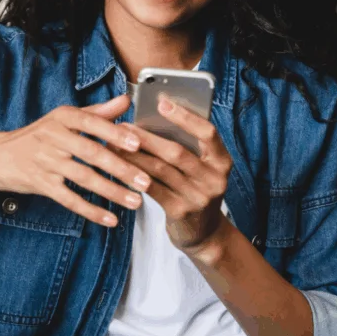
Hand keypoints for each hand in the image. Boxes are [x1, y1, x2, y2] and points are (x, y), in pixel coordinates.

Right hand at [0, 95, 150, 227]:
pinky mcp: (41, 184)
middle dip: (121, 168)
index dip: (115, 134)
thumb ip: (97, 112)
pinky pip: (69, 199)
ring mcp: (46, 161)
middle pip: (92, 153)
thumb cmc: (38, 135)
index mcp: (62, 117)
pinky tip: (110, 219)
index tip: (137, 144)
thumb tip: (126, 100)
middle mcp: (53, 137)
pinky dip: (90, 210)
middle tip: (145, 181)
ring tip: (134, 201)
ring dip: (112, 192)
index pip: (92, 123)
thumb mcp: (64, 118)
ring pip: (83, 178)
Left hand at [117, 93, 233, 253]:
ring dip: (134, 155)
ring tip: (114, 143)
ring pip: (160, 169)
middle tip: (123, 126)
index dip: (185, 117)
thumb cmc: (196, 188)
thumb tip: (153, 117)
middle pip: (177, 152)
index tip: (163, 102)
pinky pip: (152, 189)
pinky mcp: (180, 212)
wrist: (203, 232)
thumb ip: (187, 146)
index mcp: (222, 161)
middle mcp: (214, 179)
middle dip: (147, 137)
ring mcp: (198, 197)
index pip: (208, 133)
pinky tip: (120, 166)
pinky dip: (134, 175)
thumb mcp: (202, 167)